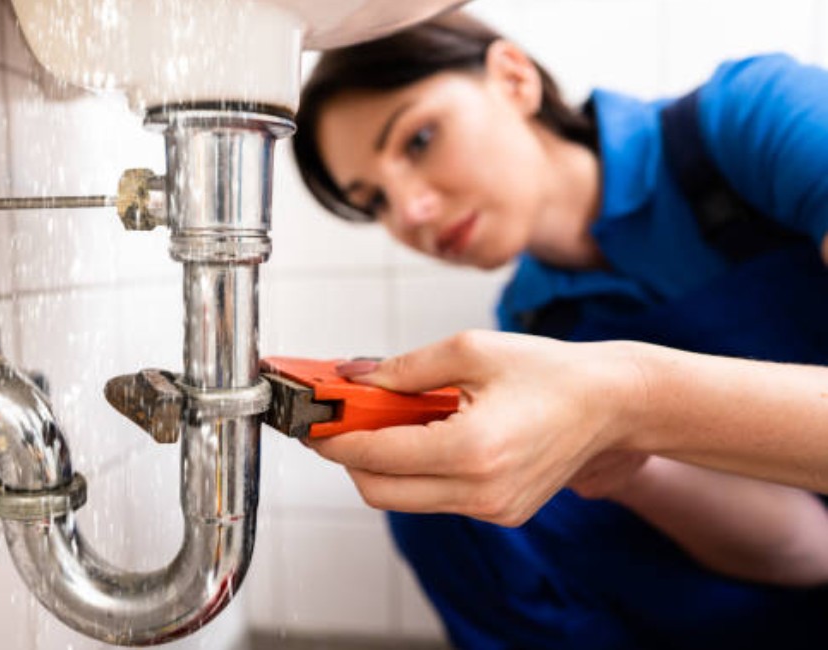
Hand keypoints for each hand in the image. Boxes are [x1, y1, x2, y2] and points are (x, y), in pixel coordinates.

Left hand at [307, 330, 645, 525]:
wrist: (611, 403)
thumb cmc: (549, 371)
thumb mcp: (470, 350)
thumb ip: (403, 368)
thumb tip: (354, 380)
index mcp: (472, 449)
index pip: (377, 455)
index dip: (336, 440)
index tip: (313, 425)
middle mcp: (480, 491)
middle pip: (380, 491)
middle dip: (351, 458)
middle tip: (339, 426)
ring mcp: (492, 509)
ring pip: (406, 499)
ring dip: (384, 464)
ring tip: (388, 422)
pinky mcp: (501, 513)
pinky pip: (437, 499)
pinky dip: (418, 471)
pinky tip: (428, 436)